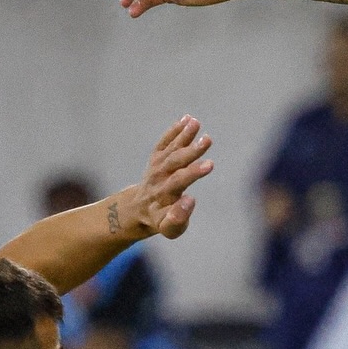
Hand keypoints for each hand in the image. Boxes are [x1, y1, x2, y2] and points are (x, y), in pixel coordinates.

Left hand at [127, 116, 213, 239]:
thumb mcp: (169, 228)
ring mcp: (156, 166)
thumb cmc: (160, 221)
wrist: (138, 209)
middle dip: (191, 151)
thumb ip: (178, 219)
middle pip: (175, 162)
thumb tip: (190, 200)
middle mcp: (158, 179)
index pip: (179, 182)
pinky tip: (188, 120)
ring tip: (196, 123)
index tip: (210, 164)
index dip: (193, 173)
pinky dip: (175, 131)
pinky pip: (165, 143)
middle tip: (207, 139)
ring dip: (183, 135)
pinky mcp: (156, 158)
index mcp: (163, 196)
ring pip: (170, 149)